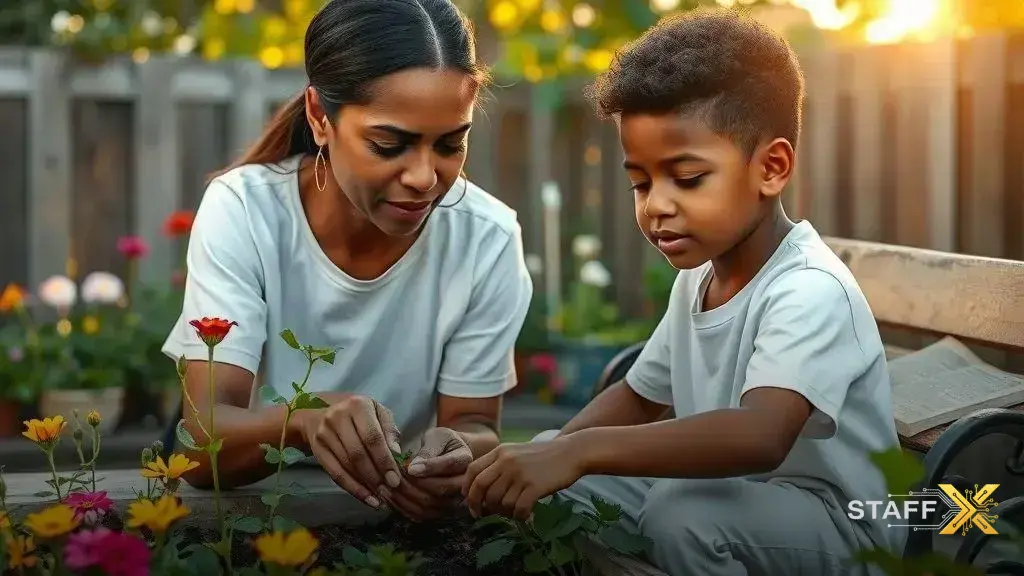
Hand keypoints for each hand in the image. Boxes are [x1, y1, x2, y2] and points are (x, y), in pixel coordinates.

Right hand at [294, 395, 402, 509]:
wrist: (318, 413)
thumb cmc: (357, 413)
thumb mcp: (377, 412)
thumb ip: (389, 430)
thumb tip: (396, 453)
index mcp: (357, 405)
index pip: (372, 437)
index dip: (384, 460)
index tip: (395, 479)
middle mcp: (338, 417)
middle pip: (358, 454)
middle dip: (375, 476)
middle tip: (389, 492)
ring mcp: (324, 434)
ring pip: (347, 465)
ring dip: (365, 485)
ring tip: (380, 498)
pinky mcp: (316, 449)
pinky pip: (335, 473)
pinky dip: (352, 488)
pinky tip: (366, 498)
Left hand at [381, 427, 472, 521]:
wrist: (451, 456)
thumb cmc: (442, 443)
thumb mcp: (437, 438)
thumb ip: (427, 451)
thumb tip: (413, 468)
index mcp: (465, 461)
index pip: (448, 466)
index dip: (427, 468)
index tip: (407, 467)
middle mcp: (464, 485)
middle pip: (438, 491)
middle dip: (410, 486)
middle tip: (390, 478)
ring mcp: (454, 502)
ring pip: (427, 506)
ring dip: (402, 498)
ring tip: (384, 488)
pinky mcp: (441, 513)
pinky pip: (421, 515)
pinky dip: (403, 508)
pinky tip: (389, 497)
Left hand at [462, 438, 581, 520]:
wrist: (571, 452)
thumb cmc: (544, 455)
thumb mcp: (516, 452)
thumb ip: (498, 465)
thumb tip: (481, 492)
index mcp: (500, 452)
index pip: (472, 471)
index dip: (467, 489)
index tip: (469, 502)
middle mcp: (506, 462)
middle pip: (481, 488)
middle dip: (477, 505)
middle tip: (482, 514)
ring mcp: (520, 474)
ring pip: (499, 502)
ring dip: (504, 512)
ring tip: (513, 510)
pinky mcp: (534, 487)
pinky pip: (518, 509)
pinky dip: (520, 516)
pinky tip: (526, 515)